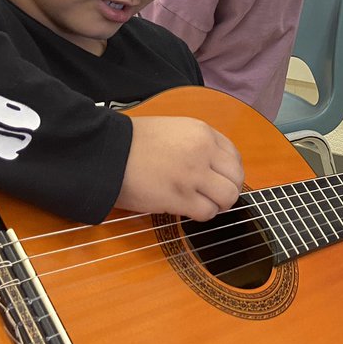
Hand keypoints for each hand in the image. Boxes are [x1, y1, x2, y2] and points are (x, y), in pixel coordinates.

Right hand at [116, 116, 243, 221]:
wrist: (105, 151)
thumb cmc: (132, 142)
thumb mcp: (172, 129)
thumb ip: (197, 143)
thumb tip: (216, 167)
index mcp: (201, 131)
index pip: (234, 156)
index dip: (229, 172)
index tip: (218, 180)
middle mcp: (202, 151)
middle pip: (236, 178)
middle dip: (228, 190)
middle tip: (212, 195)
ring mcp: (193, 174)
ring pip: (228, 197)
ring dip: (217, 204)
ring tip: (200, 202)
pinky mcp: (180, 197)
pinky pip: (207, 212)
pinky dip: (201, 214)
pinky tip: (186, 208)